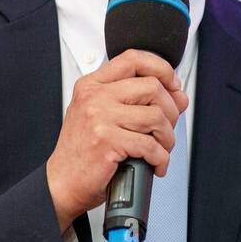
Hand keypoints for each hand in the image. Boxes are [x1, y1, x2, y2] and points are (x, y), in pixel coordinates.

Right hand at [45, 48, 189, 231]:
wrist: (62, 183)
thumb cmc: (82, 152)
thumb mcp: (103, 117)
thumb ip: (136, 102)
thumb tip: (178, 97)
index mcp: (92, 85)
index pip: (133, 59)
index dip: (161, 68)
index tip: (173, 85)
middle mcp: (95, 97)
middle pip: (152, 87)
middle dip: (171, 110)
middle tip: (167, 128)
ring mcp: (100, 118)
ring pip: (156, 116)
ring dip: (167, 138)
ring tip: (161, 150)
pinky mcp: (107, 141)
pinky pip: (150, 145)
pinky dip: (161, 158)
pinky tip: (155, 164)